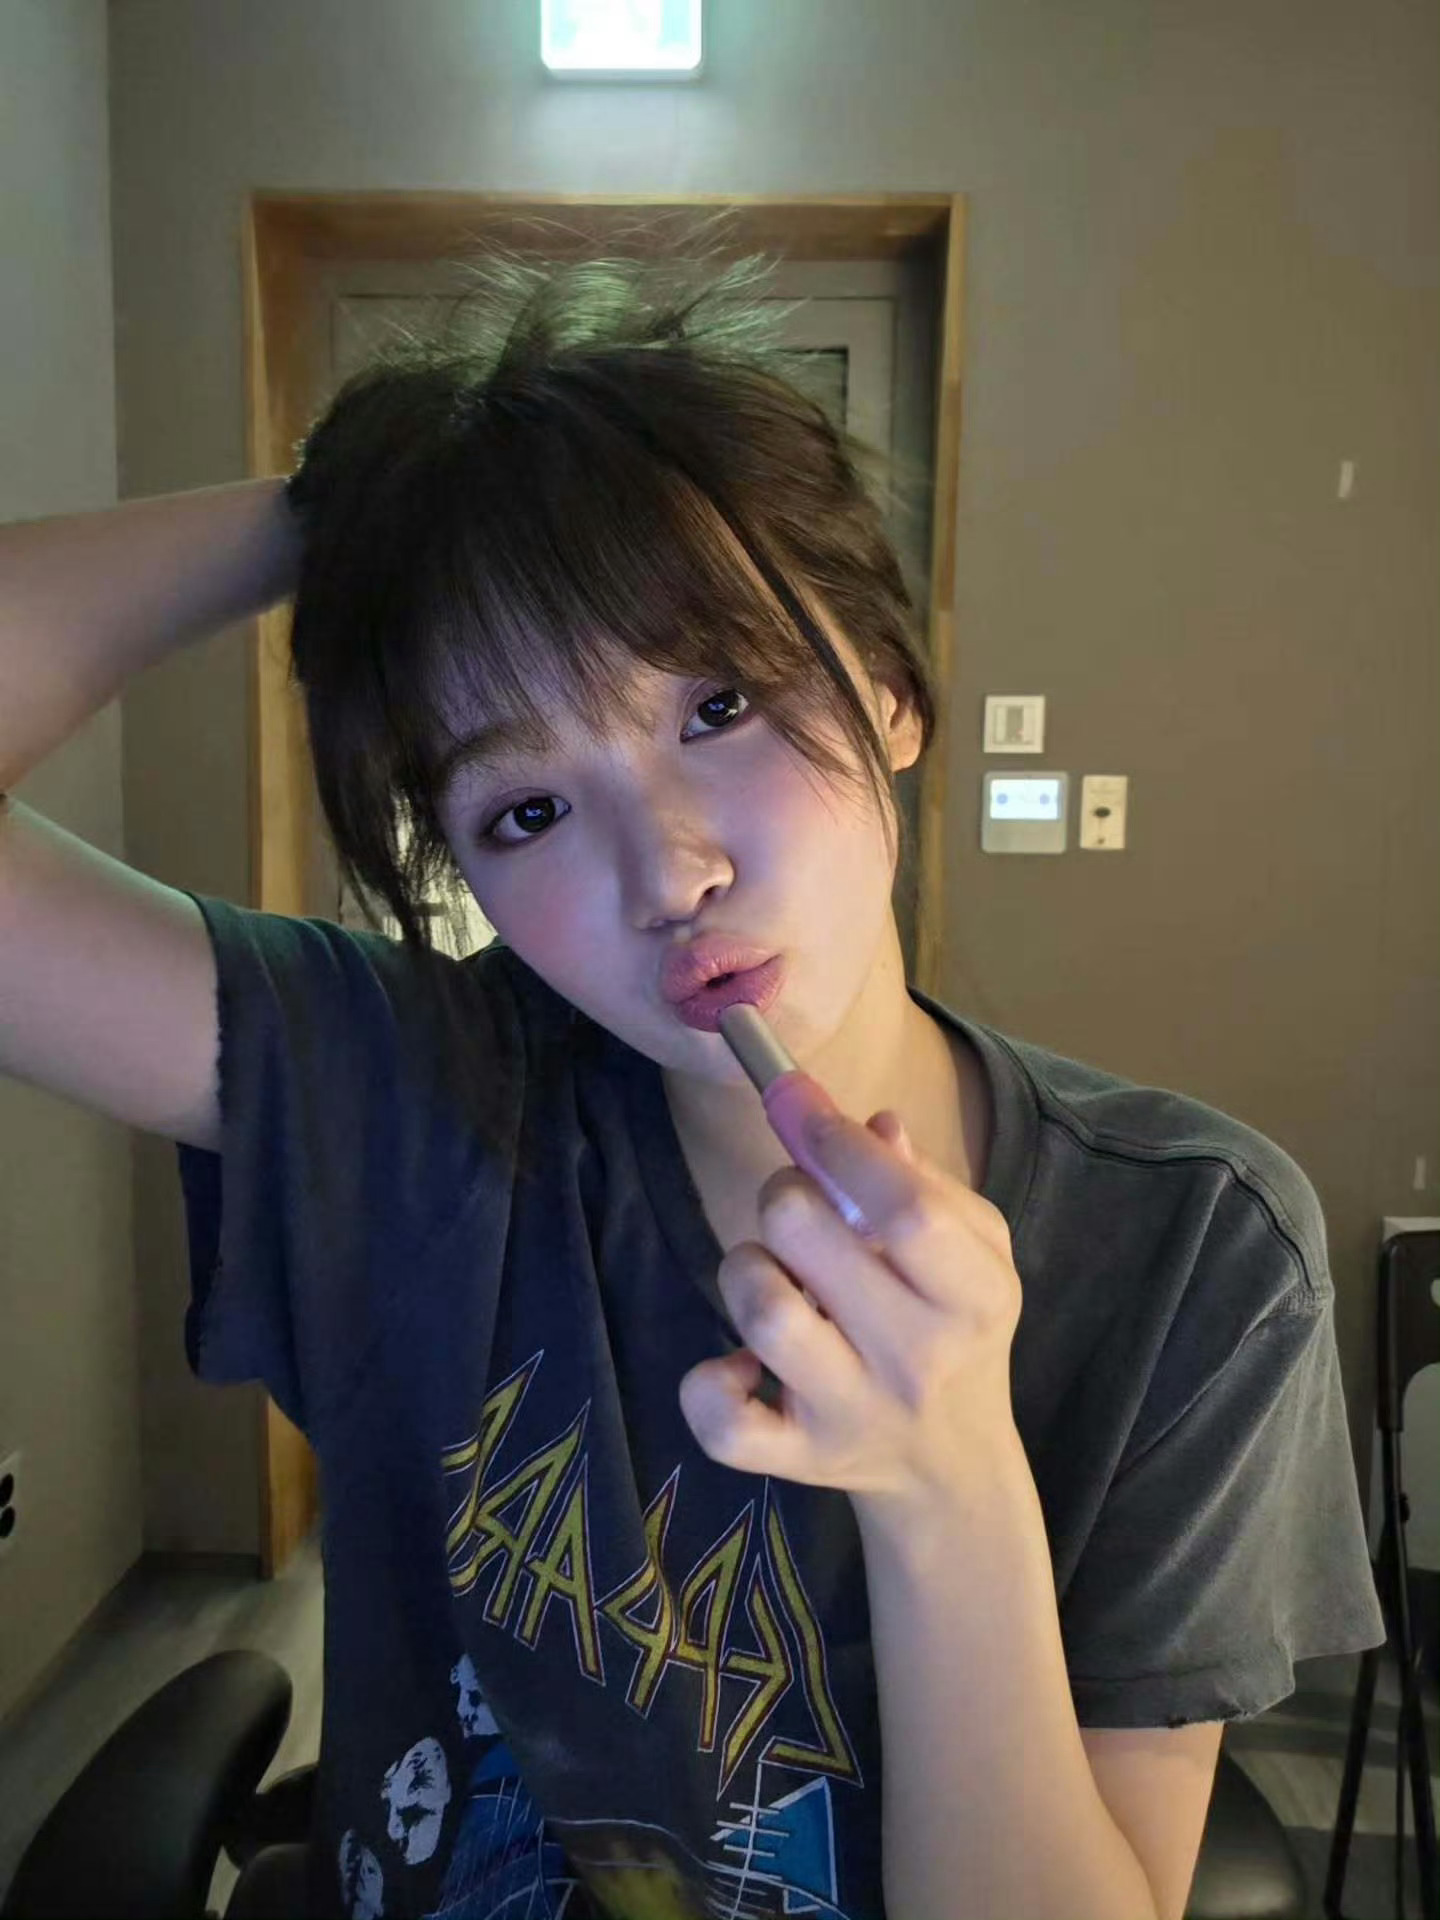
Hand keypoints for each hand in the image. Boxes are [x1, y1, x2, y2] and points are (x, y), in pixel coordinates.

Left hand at [678, 1109, 1023, 1513]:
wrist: (952, 1463)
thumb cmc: (956, 1330)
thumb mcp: (974, 1252)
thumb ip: (925, 1183)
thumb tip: (870, 1125)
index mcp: (973, 1298)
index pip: (904, 1210)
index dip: (838, 1146)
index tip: (803, 1107)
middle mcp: (916, 1362)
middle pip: (806, 1236)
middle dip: (784, 1194)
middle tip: (797, 1205)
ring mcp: (852, 1416)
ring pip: (760, 1312)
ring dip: (748, 1269)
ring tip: (777, 1277)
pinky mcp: (796, 1460)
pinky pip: (721, 1420)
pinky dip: (710, 1380)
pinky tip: (741, 1364)